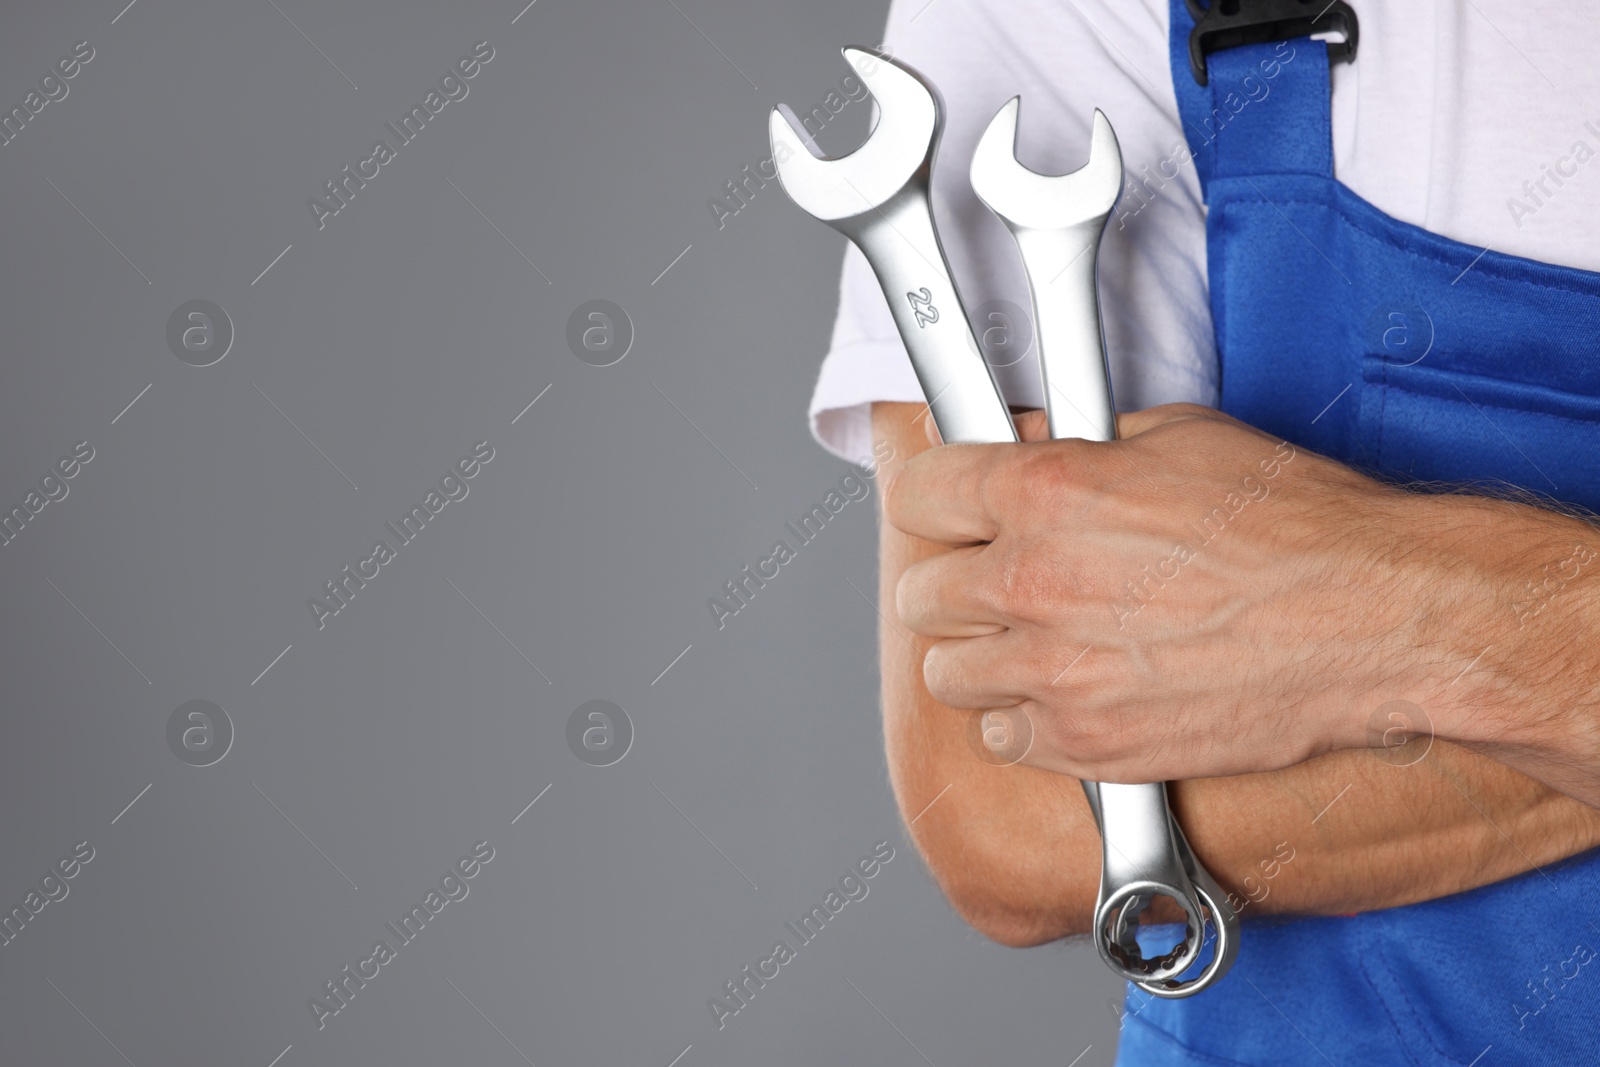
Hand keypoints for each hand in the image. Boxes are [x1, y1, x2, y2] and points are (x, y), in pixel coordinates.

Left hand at [884, 403, 1576, 785]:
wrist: (1373, 618)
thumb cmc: (1295, 524)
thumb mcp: (1177, 438)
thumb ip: (1075, 444)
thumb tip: (1018, 441)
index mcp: (1047, 492)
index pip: (919, 494)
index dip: (938, 501)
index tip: (951, 511)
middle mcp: (1034, 582)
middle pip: (922, 596)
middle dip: (957, 585)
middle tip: (1001, 580)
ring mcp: (1055, 672)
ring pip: (950, 676)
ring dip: (984, 658)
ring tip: (1041, 642)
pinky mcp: (1087, 744)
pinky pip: (1004, 740)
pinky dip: (1028, 722)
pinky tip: (1076, 693)